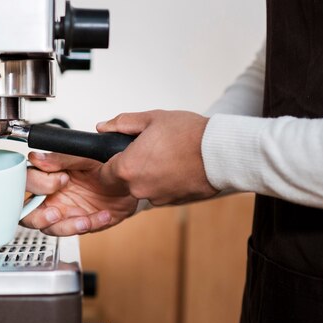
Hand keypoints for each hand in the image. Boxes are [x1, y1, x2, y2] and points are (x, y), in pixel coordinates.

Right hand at [21, 153, 138, 235]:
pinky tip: (104, 215)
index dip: (39, 184)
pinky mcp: (79, 223)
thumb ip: (61, 159)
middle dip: (38, 217)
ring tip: (84, 220)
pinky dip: (92, 225)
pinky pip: (77, 231)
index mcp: (47, 175)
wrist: (127, 180)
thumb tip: (37, 158)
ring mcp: (63, 212)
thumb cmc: (103, 164)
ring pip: (48, 228)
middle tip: (55, 212)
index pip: (26, 182)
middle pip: (26, 213)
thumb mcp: (85, 157)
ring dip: (66, 227)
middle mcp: (50, 195)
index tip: (62, 179)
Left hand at [97, 110, 218, 205]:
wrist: (220, 153)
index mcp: (128, 167)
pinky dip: (165, 181)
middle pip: (125, 180)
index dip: (110, 162)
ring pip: (144, 186)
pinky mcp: (172, 202)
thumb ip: (122, 123)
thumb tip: (103, 127)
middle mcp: (138, 187)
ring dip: (151, 174)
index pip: (104, 173)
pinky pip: (161, 191)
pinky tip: (177, 166)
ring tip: (168, 155)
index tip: (118, 155)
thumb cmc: (189, 134)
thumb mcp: (151, 119)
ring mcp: (156, 197)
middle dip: (133, 165)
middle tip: (150, 148)